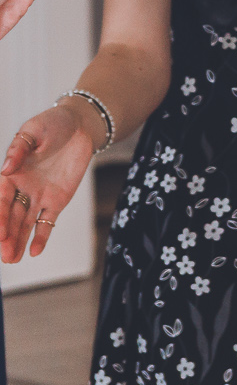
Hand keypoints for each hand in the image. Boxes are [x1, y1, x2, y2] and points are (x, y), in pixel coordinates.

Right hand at [0, 105, 94, 261]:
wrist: (81, 126)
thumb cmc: (52, 124)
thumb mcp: (34, 130)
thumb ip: (20, 148)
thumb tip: (6, 168)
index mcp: (11, 174)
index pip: (2, 200)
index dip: (0, 217)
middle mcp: (22, 188)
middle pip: (12, 216)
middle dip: (8, 236)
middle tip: (5, 256)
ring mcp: (39, 195)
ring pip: (26, 223)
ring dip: (19, 240)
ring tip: (12, 260)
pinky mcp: (58, 199)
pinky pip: (48, 220)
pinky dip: (42, 235)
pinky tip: (35, 251)